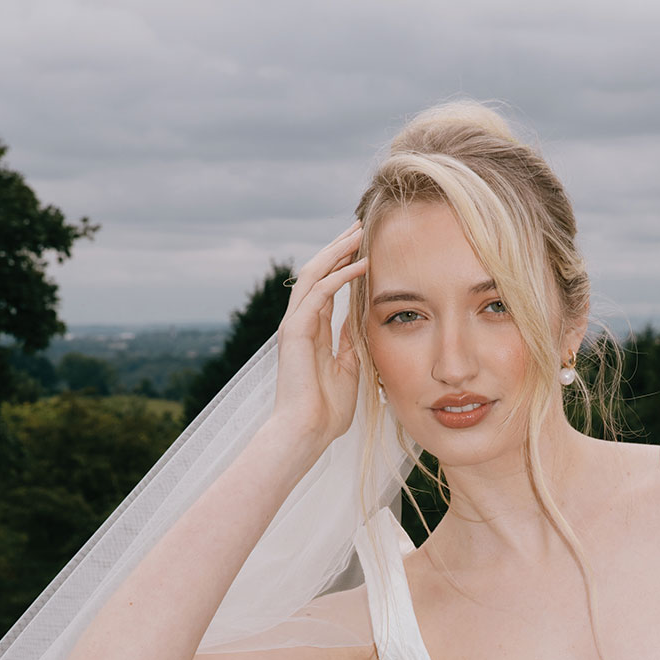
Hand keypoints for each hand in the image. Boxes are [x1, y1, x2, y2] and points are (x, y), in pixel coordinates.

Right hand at [272, 223, 368, 447]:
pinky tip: (361, 264)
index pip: (326, 286)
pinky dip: (340, 276)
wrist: (306, 433)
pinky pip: (318, 293)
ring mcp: (295, 325)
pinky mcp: (295, 331)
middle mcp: (300, 323)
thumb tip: (359, 322)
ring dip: (338, 252)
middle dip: (338, 248)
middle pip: (317, 273)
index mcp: (312, 331)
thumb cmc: (326, 412)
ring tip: (360, 233)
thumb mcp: (348, 369)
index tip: (364, 246)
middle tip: (360, 226)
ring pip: (314, 275)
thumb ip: (350, 343)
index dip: (343, 264)